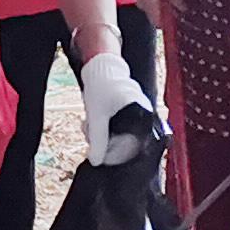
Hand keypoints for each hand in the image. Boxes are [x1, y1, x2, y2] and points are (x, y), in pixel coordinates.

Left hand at [76, 49, 150, 165]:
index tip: (102, 159)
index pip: (135, 146)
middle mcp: (143, 116)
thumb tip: (96, 161)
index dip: (117, 155)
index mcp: (142, 115)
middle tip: (89, 138)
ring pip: (119, 136)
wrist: (100, 67)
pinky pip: (117, 128)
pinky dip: (103, 129)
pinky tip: (91, 123)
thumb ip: (98, 139)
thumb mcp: (96, 115)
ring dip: (101, 136)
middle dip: (105, 143)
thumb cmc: (101, 86)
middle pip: (126, 142)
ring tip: (87, 126)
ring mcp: (135, 114)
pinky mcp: (127, 114)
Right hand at [125, 0, 186, 24]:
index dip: (170, 23)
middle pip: (157, 14)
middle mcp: (142, 4)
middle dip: (169, 11)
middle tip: (181, 3)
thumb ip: (178, 0)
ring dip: (165, 0)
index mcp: (149, 6)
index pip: (159, 24)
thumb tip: (183, 9)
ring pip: (155, 4)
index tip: (180, 18)